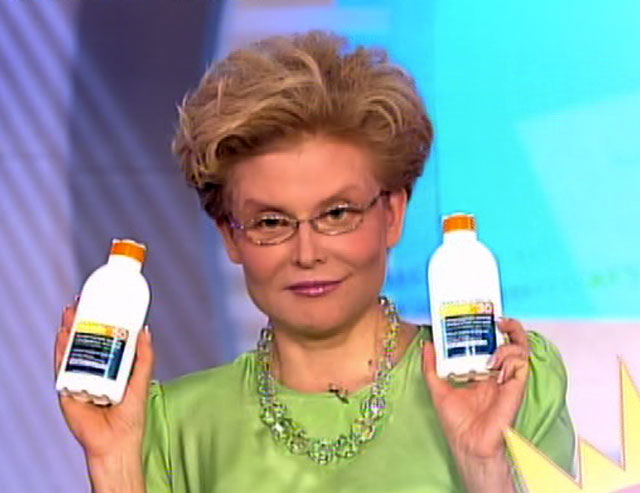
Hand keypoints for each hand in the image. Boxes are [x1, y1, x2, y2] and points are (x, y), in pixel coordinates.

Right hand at [55, 300, 152, 490]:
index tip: (100, 302)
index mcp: (110, 366)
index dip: (99, 320)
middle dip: (80, 320)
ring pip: (70, 349)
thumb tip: (145, 329)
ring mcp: (78, 378)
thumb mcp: (141, 380)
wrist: (116, 441)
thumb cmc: (130, 416)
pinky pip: (62, 366)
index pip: (102, 338)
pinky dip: (60, 350)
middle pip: (83, 339)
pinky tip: (62, 335)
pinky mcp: (67, 388)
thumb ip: (144, 357)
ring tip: (70, 312)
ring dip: (68, 329)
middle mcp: (92, 369)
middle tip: (81, 301)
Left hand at [422, 318, 528, 490]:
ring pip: (521, 349)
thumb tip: (427, 344)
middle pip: (511, 341)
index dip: (489, 328)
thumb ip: (431, 367)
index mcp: (481, 370)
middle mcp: (497, 372)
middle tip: (498, 319)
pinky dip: (511, 357)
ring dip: (510, 341)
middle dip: (509, 326)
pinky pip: (522, 364)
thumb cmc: (457, 421)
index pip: (490, 342)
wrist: (468, 443)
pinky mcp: (515, 387)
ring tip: (495, 345)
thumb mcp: (437, 388)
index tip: (480, 315)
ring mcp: (508, 378)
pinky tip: (496, 363)